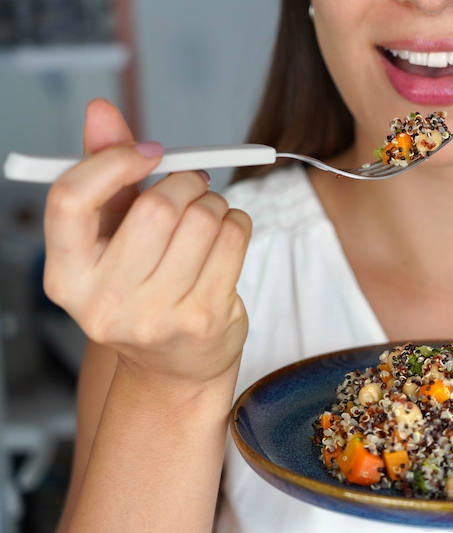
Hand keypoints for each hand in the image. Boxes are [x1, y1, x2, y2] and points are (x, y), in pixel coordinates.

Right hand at [43, 99, 251, 385]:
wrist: (175, 364)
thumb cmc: (141, 287)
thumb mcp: (111, 235)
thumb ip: (104, 171)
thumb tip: (101, 110)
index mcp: (66, 277)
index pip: (71, 200)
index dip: (113, 161)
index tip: (149, 152)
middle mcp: (104, 302)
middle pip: (155, 208)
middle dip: (186, 182)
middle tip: (194, 183)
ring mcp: (155, 316)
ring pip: (202, 220)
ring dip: (215, 203)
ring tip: (209, 214)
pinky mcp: (203, 318)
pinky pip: (234, 239)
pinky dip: (238, 222)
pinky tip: (226, 235)